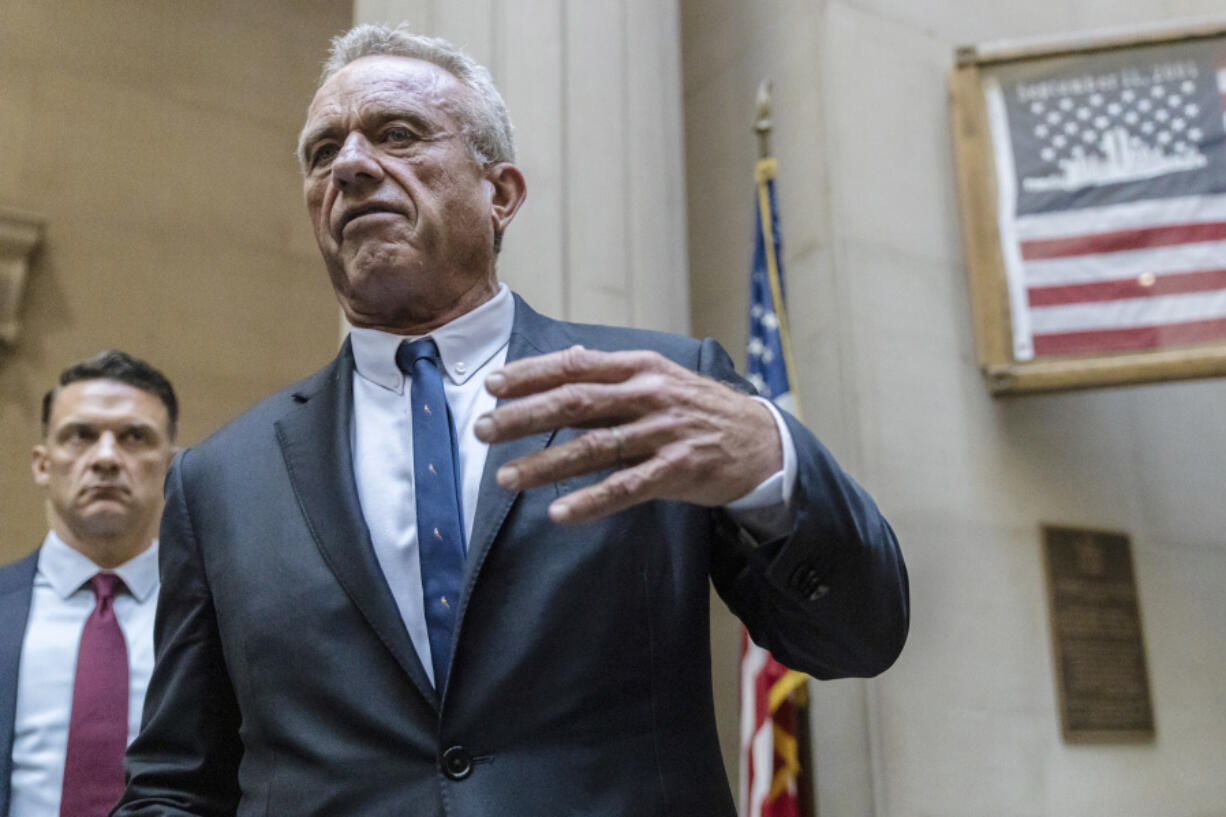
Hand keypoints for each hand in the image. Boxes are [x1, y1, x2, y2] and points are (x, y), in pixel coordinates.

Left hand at [472, 345, 781, 523]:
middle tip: (482, 430)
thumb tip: (570, 357)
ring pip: (594, 448)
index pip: (575, 365)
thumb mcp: (661, 377)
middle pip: (575, 402)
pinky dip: (591, 501)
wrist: (763, 441)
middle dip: (523, 416)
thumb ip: (614, 373)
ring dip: (545, 464)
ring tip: (505, 479)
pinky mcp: (679, 470)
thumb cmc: (701, 409)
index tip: (491, 385)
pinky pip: (627, 488)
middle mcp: (650, 395)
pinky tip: (560, 513)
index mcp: (640, 367)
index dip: (530, 374)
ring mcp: (665, 432)